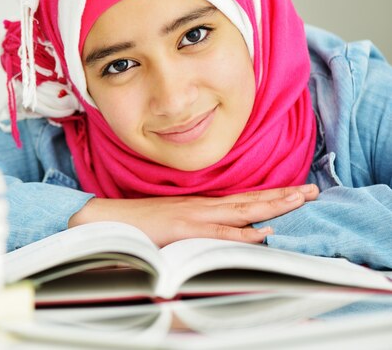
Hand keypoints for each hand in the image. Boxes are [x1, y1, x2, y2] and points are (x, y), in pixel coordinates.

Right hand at [68, 184, 318, 246]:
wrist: (111, 218)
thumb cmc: (142, 222)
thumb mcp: (176, 220)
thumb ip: (199, 224)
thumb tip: (224, 230)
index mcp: (202, 205)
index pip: (244, 199)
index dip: (271, 195)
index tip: (297, 192)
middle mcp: (203, 206)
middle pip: (251, 200)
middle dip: (284, 196)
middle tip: (313, 191)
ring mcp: (195, 216)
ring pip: (242, 211)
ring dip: (273, 206)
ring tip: (300, 200)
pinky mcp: (185, 229)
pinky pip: (219, 233)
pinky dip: (242, 233)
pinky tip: (263, 232)